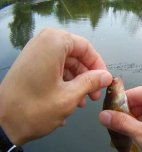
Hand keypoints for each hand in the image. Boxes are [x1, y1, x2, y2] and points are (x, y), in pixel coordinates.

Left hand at [0, 28, 111, 145]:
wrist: (1, 123)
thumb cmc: (35, 108)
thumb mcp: (70, 95)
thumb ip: (92, 82)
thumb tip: (106, 76)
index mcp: (54, 42)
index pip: (86, 48)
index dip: (98, 65)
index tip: (104, 80)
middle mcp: (44, 43)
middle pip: (76, 55)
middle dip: (88, 76)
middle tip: (94, 94)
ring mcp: (35, 54)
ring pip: (66, 63)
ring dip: (78, 82)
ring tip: (82, 102)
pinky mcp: (30, 65)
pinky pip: (55, 69)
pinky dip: (65, 82)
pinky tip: (70, 100)